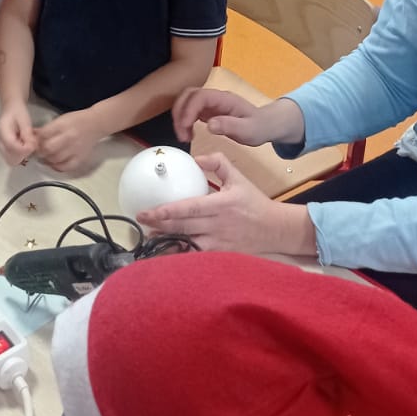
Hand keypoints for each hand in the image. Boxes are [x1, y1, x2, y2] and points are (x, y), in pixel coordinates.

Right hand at [0, 102, 37, 164]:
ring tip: (27, 145)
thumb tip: (31, 147)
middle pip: (11, 159)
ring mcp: (1, 148)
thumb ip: (27, 133)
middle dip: (23, 154)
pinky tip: (24, 146)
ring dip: (22, 156)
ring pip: (11, 161)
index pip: (12, 147)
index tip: (34, 144)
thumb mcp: (25, 120)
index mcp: (2, 132)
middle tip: (30, 144)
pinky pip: (12, 159)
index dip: (25, 149)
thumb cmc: (18, 113)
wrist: (11, 110)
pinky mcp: (4, 150)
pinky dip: (20, 156)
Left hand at [36, 109, 101, 174]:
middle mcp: (69, 137)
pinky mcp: (81, 158)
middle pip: (48, 148)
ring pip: (55, 159)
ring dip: (47, 159)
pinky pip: (66, 167)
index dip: (35, 140)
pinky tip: (54, 163)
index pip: (44, 134)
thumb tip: (31, 135)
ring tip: (46, 156)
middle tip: (38, 151)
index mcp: (63, 125)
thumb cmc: (77, 120)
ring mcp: (75, 149)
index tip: (33, 142)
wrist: (96, 123)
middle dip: (40, 151)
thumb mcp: (61, 119)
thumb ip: (46, 128)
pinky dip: (57, 167)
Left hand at [138, 153, 304, 254]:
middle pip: (183, 227)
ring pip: (188, 244)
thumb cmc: (254, 202)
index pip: (190, 208)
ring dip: (167, 242)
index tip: (149, 211)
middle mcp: (218, 225)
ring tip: (149, 237)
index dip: (167, 211)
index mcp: (222, 204)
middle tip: (141, 221)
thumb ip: (218, 163)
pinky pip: (197, 256)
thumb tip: (195, 159)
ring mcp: (219, 242)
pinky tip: (167, 252)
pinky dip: (181, 254)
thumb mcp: (239, 177)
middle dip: (159, 226)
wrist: (275, 229)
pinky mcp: (220, 254)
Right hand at [172, 87, 303, 147]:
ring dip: (180, 117)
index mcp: (224, 99)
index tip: (184, 127)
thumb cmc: (259, 127)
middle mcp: (215, 97)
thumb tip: (209, 124)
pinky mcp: (208, 110)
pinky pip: (190, 110)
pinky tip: (188, 134)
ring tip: (184, 136)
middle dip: (179, 113)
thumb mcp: (249, 131)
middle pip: (188, 96)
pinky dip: (184, 121)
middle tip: (181, 134)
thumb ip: (230, 127)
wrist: (266, 124)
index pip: (199, 97)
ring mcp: (210, 103)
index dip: (188, 110)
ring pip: (186, 102)